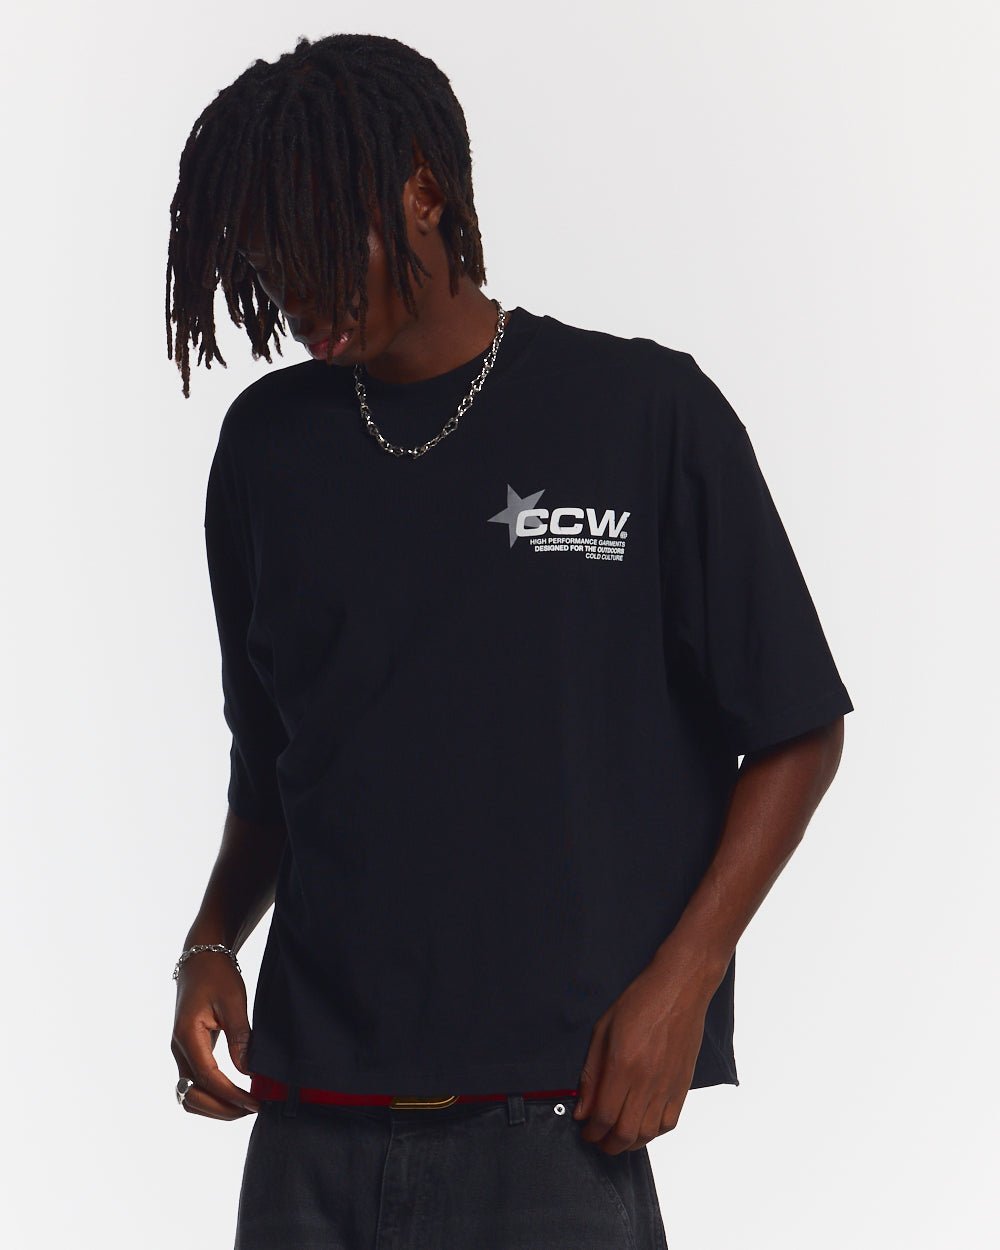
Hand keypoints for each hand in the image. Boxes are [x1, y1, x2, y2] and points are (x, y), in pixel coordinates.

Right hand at [171, 951, 261, 1119]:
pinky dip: (212, 1095)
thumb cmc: (217, 975)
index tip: (255, 1103)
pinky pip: (195, 1084)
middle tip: (252, 1108)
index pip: (208, 1078)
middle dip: (221, 1109)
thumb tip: (249, 1072)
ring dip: (215, 1106)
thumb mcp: (234, 1002)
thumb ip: (240, 1038)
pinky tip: (235, 1093)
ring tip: (245, 1105)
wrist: (200, 958)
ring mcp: (181, 1051)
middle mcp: (179, 1048)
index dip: (232, 1096)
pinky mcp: (189, 1051)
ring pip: (190, 1095)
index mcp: (187, 1036)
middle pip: (192, 1096)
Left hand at [572, 949, 721, 1153]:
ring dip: (629, 1143)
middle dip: (607, 1144)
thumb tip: (582, 1110)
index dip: (591, 1132)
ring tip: (617, 1137)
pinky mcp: (683, 1086)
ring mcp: (667, 1086)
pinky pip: (669, 1123)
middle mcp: (646, 1082)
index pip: (604, 1117)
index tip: (584, 1132)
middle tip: (597, 1140)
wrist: (679, 990)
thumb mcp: (602, 1030)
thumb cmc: (639, 1003)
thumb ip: (591, 1073)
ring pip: (648, 1134)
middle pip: (625, 1133)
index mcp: (623, 1066)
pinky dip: (653, 1133)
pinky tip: (642, 1126)